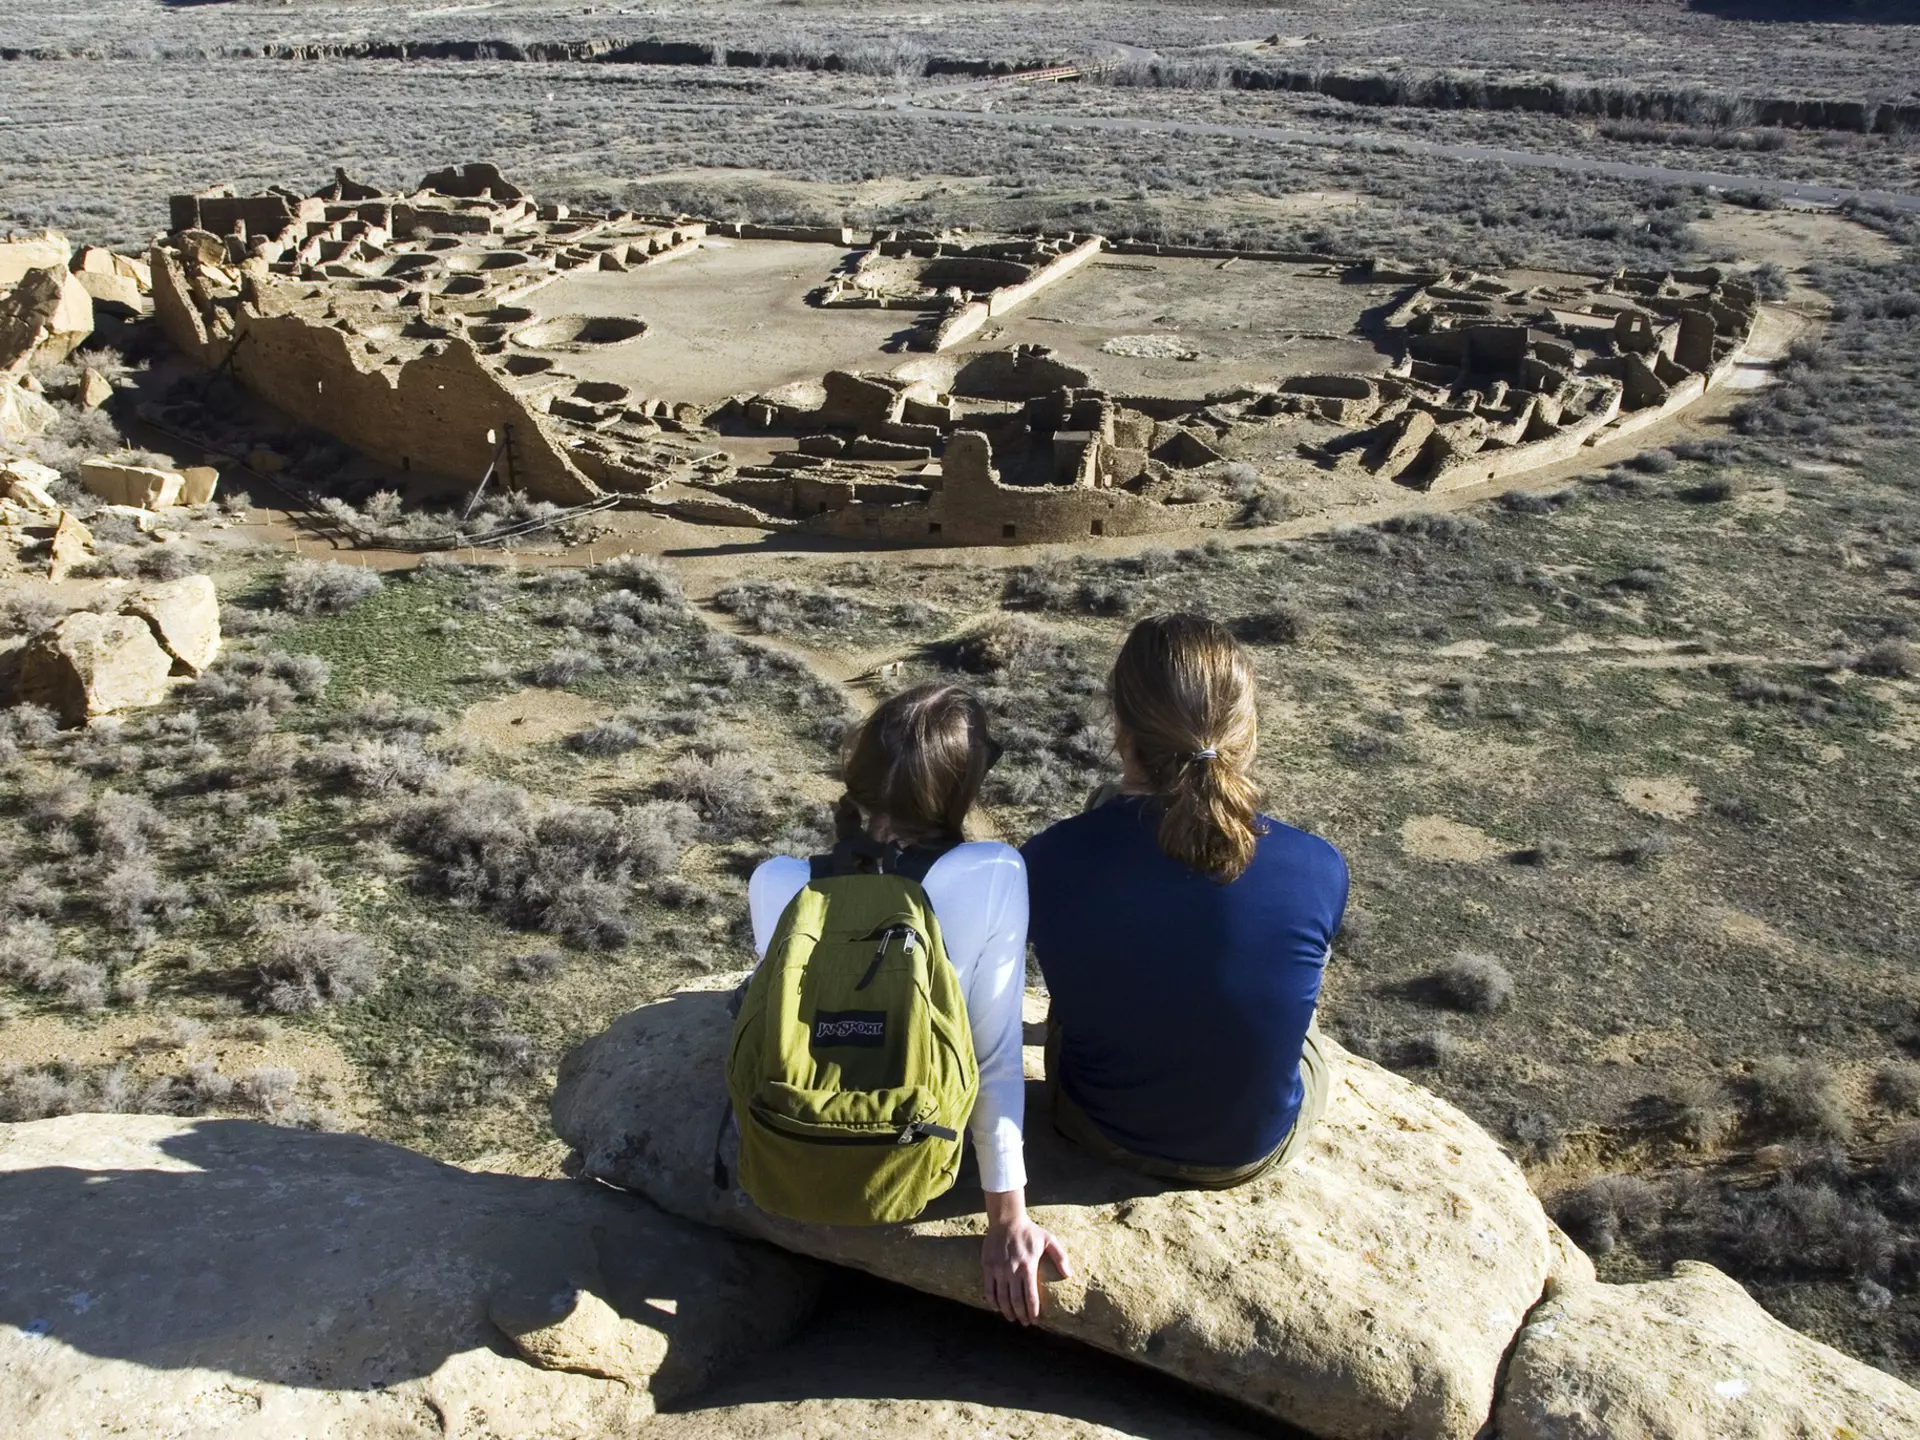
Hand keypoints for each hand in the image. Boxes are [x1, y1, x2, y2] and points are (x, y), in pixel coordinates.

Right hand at [981, 1189, 1070, 1325]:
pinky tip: (996, 1308)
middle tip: (1024, 1323)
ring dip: (1006, 1311)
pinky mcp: (988, 1266)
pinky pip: (989, 1289)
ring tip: (1011, 1318)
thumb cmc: (1030, 1231)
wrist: (1006, 1219)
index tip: (1035, 1321)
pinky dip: (992, 1301)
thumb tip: (1068, 1275)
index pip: (1030, 1296)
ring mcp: (998, 1269)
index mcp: (1028, 1266)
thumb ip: (1060, 1257)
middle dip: (1020, 1315)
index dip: (1033, 1311)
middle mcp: (1012, 1270)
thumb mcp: (1049, 1240)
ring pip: (1002, 1297)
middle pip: (1015, 1301)